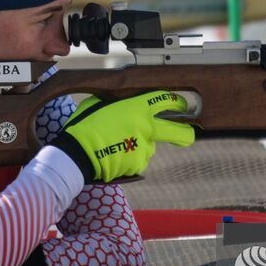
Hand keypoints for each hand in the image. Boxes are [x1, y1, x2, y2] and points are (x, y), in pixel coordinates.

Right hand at [52, 91, 194, 182]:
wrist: (77, 153)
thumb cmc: (85, 125)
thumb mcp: (101, 103)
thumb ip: (120, 102)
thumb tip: (125, 102)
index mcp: (138, 108)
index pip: (167, 101)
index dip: (178, 102)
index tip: (181, 105)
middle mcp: (147, 128)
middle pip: (180, 133)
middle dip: (186, 133)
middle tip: (187, 134)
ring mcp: (144, 149)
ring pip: (149, 146)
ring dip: (139, 145)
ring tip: (116, 144)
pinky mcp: (138, 165)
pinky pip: (138, 159)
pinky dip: (129, 158)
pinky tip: (114, 154)